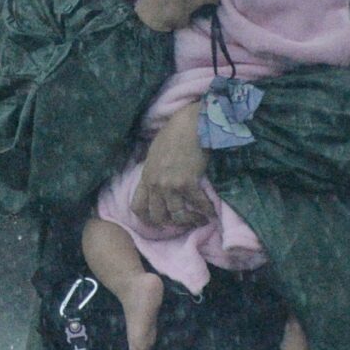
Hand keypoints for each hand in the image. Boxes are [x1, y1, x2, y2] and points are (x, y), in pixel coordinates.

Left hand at [131, 104, 211, 229]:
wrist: (189, 125)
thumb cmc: (173, 134)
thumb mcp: (154, 154)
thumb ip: (154, 172)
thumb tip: (157, 184)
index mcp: (146, 177)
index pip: (138, 207)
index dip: (147, 220)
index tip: (158, 223)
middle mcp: (156, 185)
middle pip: (157, 216)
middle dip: (170, 224)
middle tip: (182, 223)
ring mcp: (171, 185)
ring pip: (177, 215)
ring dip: (190, 221)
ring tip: (200, 220)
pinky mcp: (189, 183)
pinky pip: (198, 205)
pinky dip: (206, 211)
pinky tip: (211, 212)